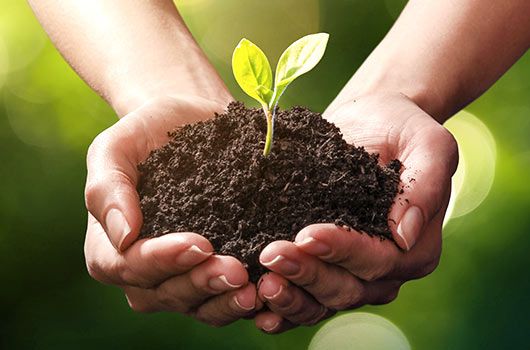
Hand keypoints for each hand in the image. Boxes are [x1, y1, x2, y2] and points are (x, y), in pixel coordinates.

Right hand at [84, 95, 259, 325]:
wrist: (190, 120)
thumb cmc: (147, 133)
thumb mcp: (115, 148)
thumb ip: (107, 189)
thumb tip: (124, 237)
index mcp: (110, 248)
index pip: (129, 266)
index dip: (162, 261)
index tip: (198, 244)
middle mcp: (143, 271)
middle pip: (166, 292)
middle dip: (201, 283)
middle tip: (236, 271)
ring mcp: (180, 276)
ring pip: (198, 304)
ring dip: (225, 301)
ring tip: (253, 289)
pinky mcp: (212, 272)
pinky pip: (224, 299)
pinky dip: (244, 302)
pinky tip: (267, 294)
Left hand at [254, 93, 457, 332]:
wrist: (372, 122)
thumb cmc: (403, 128)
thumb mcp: (428, 144)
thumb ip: (424, 186)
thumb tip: (405, 236)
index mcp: (416, 247)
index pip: (377, 259)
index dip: (343, 251)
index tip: (307, 234)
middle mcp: (386, 269)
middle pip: (347, 287)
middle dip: (308, 273)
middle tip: (271, 254)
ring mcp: (353, 272)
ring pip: (324, 300)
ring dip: (291, 297)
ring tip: (260, 283)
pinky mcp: (326, 265)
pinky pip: (307, 297)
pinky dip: (283, 306)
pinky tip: (258, 307)